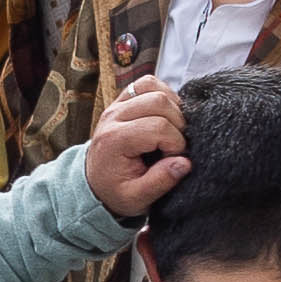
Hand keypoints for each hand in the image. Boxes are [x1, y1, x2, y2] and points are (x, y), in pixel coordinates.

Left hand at [84, 74, 191, 223]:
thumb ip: (160, 182)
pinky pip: (147, 83)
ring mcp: (116, 104)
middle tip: (174, 144)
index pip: (158, 127)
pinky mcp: (122, 99)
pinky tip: (166, 116)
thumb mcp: (136, 198)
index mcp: (114, 140)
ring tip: (172, 130)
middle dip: (178, 124)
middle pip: (159, 102)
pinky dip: (163, 94)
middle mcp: (113, 117)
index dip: (175, 143)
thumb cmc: (116, 189)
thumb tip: (184, 163)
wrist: (95, 180)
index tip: (172, 159)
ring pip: (154, 87)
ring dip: (173, 107)